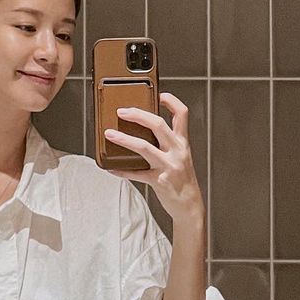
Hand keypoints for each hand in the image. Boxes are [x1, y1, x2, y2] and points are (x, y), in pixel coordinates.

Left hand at [103, 92, 204, 221]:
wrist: (190, 205)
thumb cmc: (182, 179)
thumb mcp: (180, 157)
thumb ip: (166, 143)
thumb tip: (141, 131)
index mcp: (182, 143)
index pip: (182, 114)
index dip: (171, 101)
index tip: (159, 93)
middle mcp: (177, 151)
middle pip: (158, 124)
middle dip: (138, 115)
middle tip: (122, 111)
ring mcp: (168, 166)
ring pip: (144, 146)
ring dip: (124, 139)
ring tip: (109, 134)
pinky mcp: (159, 181)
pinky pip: (136, 174)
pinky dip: (121, 171)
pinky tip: (110, 168)